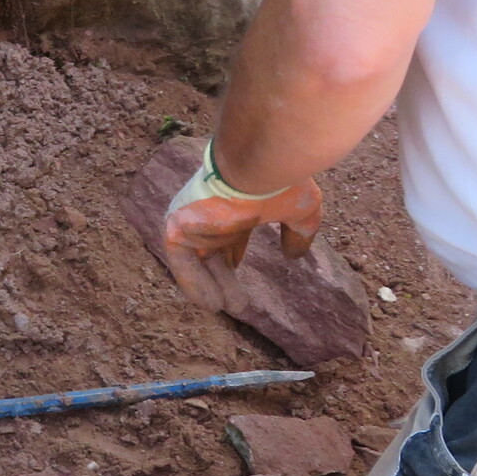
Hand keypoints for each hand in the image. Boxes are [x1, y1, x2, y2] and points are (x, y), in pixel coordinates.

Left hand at [159, 140, 322, 309]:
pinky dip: (195, 284)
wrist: (256, 167)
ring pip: (198, 259)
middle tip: (238, 302)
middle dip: (224, 276)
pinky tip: (212, 305)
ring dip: (213, 284)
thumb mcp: (299, 209)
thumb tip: (296, 254)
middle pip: (212, 250)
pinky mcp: (177, 228)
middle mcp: (209, 210)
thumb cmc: (279, 183)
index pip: (229, 231)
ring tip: (228, 308)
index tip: (239, 272)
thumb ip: (299, 231)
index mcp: (233, 202)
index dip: (233, 253)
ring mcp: (191, 218)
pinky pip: (182, 263)